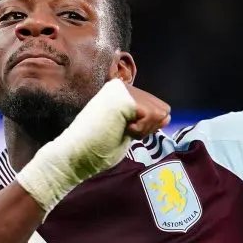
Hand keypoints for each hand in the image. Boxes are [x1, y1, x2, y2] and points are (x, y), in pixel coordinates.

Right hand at [15, 79, 169, 212]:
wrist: (75, 156)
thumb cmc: (97, 149)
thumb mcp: (129, 132)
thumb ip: (147, 122)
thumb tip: (167, 114)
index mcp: (122, 93)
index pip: (157, 108)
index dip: (146, 128)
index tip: (123, 132)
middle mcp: (122, 86)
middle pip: (162, 109)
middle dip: (147, 128)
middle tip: (120, 132)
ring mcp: (122, 89)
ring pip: (159, 112)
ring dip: (143, 130)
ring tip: (118, 130)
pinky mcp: (123, 96)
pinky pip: (151, 115)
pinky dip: (140, 130)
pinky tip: (120, 129)